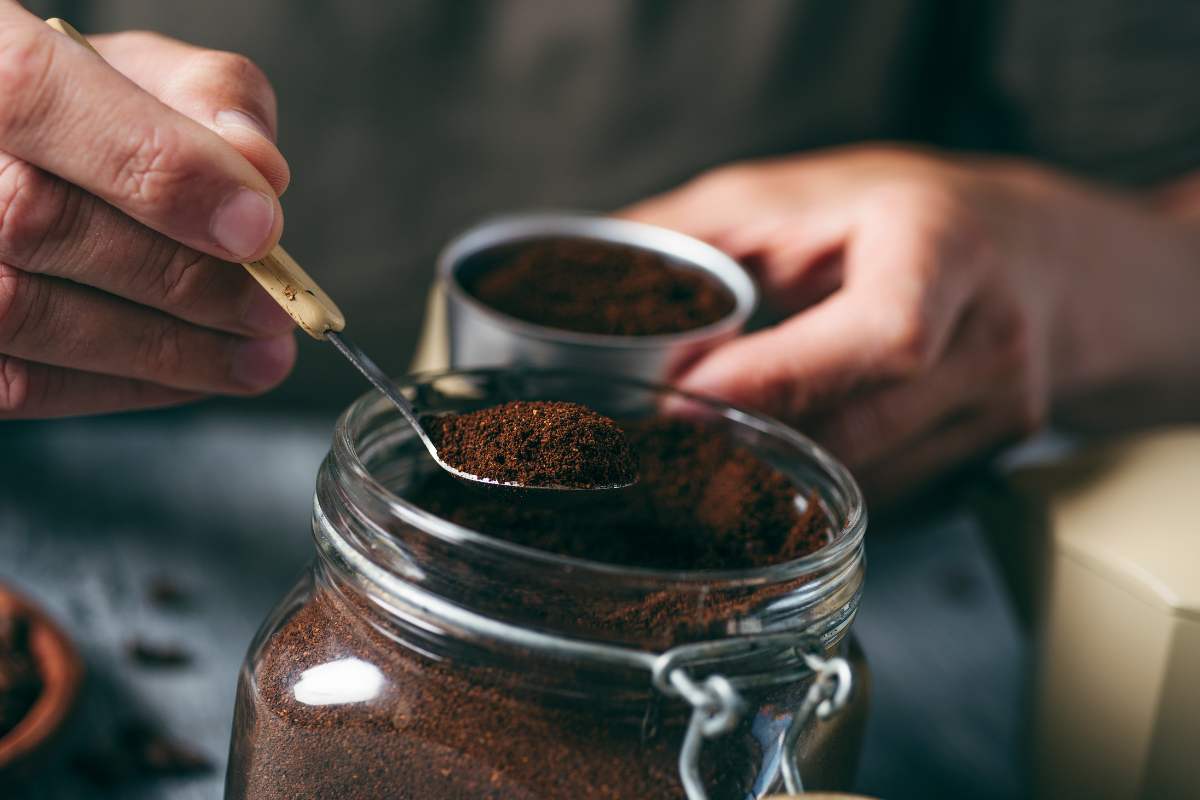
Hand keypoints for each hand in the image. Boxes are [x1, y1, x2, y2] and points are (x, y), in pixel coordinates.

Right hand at [0, 2, 295, 418]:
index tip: (259, 228)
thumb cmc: (93, 112)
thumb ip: (210, 100)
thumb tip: (259, 171)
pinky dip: (124, 384)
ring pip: (23, 311)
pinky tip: (192, 374)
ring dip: (165, 348)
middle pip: (33, 218)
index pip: (36, 93)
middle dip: (182, 278)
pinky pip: (19, 381)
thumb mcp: (149, 74)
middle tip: (274, 308)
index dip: (159, 168)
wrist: (24, 160)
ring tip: (258, 357)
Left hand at [623, 146, 1199, 502]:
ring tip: (691, 466)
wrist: (1031, 255)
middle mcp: (989, 337)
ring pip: (868, 474)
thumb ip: (694, 233)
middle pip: (865, 426)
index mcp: (944, 252)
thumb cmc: (899, 214)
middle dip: (753, 445)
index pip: (880, 337)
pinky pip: (887, 490)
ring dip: (776, 475)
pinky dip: (817, 487)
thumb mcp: (794, 194)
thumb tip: (586, 278)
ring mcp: (1000, 407)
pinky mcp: (988, 452)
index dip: (779, 378)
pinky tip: (764, 471)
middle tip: (657, 451)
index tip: (683, 401)